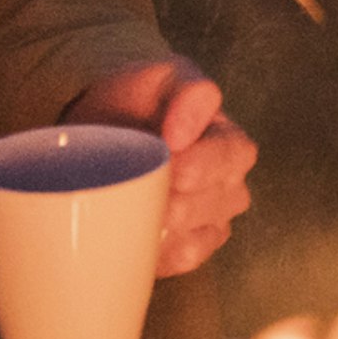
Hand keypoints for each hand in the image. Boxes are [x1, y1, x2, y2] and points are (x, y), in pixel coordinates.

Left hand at [65, 58, 255, 275]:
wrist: (106, 126)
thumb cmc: (140, 100)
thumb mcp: (164, 77)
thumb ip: (186, 94)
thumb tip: (183, 133)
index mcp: (231, 142)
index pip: (231, 156)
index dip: (202, 162)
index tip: (168, 154)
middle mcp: (229, 185)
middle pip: (215, 203)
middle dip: (177, 201)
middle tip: (139, 190)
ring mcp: (208, 220)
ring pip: (199, 236)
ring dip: (165, 229)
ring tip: (133, 211)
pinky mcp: (184, 248)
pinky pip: (181, 261)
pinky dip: (159, 254)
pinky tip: (139, 238)